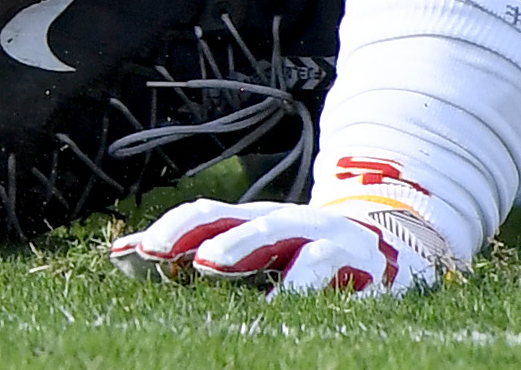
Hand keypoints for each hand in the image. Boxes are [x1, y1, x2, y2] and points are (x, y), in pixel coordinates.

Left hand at [111, 196, 445, 297]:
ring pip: (269, 231)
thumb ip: (204, 259)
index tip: (120, 256)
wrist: (401, 246)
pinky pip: (322, 265)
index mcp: (249, 221)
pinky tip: (279, 305)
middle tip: (155, 255)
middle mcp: (276, 220)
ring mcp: (315, 232)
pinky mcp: (353, 256)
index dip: (160, 233)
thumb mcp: (261, 259)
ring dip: (237, 246)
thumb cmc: (314, 258)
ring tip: (209, 266)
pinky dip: (298, 284)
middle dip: (185, 232)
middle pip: (221, 216)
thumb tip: (126, 259)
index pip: (197, 218)